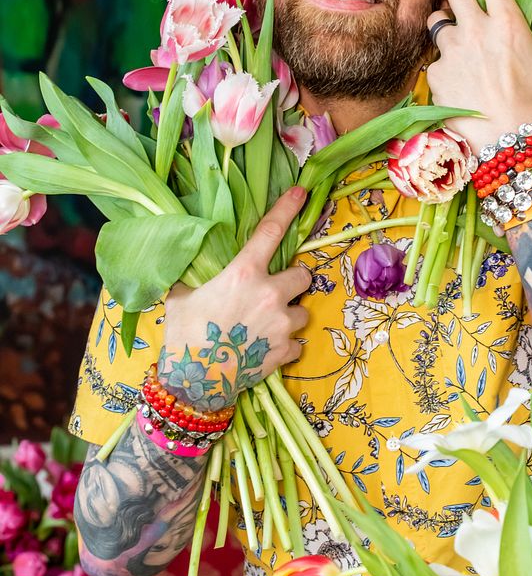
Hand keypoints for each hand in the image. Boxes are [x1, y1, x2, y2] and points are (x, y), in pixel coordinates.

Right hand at [160, 187, 310, 410]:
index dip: (288, 208)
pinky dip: (286, 344)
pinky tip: (266, 347)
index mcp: (244, 273)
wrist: (193, 382)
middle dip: (294, 280)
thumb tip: (189, 262)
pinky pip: (296, 342)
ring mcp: (281, 324)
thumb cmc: (183, 334)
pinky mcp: (285, 351)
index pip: (271, 231)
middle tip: (278, 288)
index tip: (302, 192)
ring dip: (291, 314)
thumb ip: (195, 277)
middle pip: (303, 274)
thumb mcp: (182, 296)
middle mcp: (270, 293)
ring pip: (304, 310)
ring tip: (269, 323)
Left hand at [426, 0, 531, 152]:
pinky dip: (445, 62)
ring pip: (439, 21)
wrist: (503, 142)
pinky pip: (437, 58)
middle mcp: (476, 29)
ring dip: (444, 19)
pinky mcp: (436, 72)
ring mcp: (452, 50)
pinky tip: (457, 77)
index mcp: (508, 23)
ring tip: (451, 27)